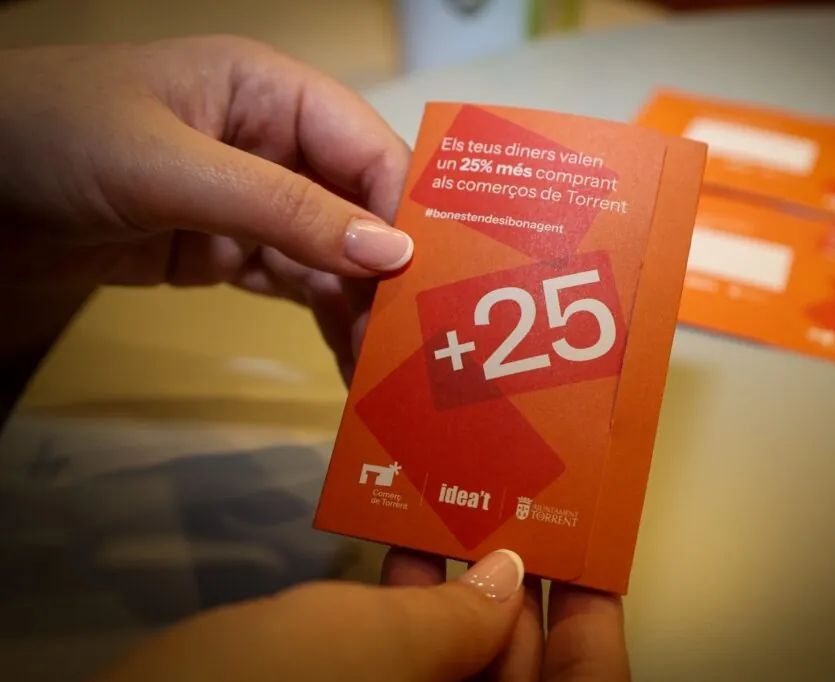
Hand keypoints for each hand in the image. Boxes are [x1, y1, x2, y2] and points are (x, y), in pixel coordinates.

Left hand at [0, 36, 411, 383]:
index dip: (405, 211)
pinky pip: (292, 286)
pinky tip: (348, 360)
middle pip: (359, 209)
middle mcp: (274, 144)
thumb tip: (392, 255)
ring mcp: (251, 202)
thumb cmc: (55, 140)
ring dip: (360, 307)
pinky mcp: (225, 251)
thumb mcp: (171, 168)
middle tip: (416, 343)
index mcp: (271, 93)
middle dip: (389, 272)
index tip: (432, 283)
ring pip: (331, 255)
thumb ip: (284, 210)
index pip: (367, 149)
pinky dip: (321, 321)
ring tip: (388, 368)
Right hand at [93, 549, 629, 681]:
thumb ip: (459, 624)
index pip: (582, 681)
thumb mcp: (370, 655)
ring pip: (455, 662)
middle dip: (514, 584)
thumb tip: (507, 578)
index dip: (589, 616)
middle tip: (517, 501)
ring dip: (456, 587)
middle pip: (517, 667)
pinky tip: (399, 547)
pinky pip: (404, 664)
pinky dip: (406, 611)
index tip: (586, 543)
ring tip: (460, 506)